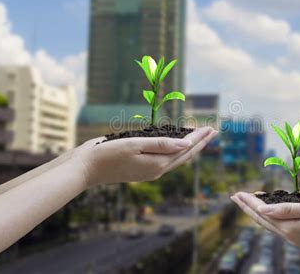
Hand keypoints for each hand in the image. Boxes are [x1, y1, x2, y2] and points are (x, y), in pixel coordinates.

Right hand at [72, 127, 216, 186]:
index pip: (185, 149)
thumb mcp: (135, 145)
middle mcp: (156, 170)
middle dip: (200, 143)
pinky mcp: (141, 170)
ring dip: (189, 147)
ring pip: (176, 159)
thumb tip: (187, 144)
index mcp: (157, 164)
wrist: (86, 169)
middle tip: (213, 131)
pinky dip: (175, 151)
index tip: (211, 127)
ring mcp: (149, 172)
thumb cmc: (108, 154)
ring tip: (200, 137)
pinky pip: (165, 160)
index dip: (199, 137)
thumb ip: (162, 144)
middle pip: (185, 155)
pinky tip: (176, 145)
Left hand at [231, 192, 299, 251]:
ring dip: (259, 211)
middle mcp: (292, 234)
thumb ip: (286, 210)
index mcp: (290, 230)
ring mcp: (299, 235)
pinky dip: (274, 214)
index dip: (249, 202)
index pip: (263, 214)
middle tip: (235, 196)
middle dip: (248, 207)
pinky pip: (283, 223)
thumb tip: (262, 209)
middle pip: (263, 219)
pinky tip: (272, 208)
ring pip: (272, 222)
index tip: (237, 193)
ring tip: (249, 201)